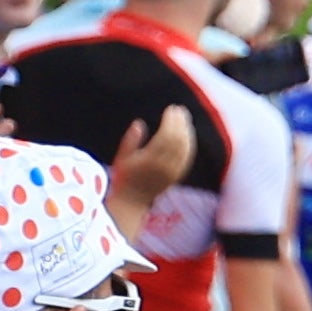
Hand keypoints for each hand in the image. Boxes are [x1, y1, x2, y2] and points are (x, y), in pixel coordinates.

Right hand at [108, 105, 196, 227]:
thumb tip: (139, 123)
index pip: (166, 136)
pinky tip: (187, 135)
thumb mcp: (122, 158)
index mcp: (149, 160)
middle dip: (180, 123)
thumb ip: (130, 141)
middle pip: (177, 140)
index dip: (171, 121)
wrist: (132, 201)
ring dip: (187, 132)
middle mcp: (163, 167)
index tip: (171, 109)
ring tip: (185, 119)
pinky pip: (187, 158)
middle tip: (180, 110)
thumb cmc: (124, 177)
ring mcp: (171, 173)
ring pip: (185, 149)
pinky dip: (189, 144)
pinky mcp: (176, 177)